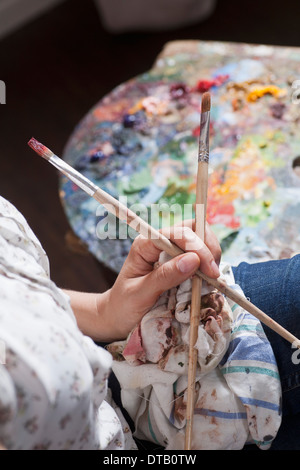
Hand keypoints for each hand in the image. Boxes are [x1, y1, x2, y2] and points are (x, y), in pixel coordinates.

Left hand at [97, 221, 220, 340]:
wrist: (118, 316)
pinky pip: (200, 254)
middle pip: (193, 227)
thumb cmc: (124, 305)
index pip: (178, 233)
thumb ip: (165, 276)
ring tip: (212, 278)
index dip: (198, 247)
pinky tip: (208, 279)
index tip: (210, 271)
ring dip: (211, 254)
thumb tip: (193, 260)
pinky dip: (209, 264)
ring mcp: (171, 250)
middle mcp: (160, 242)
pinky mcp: (179, 261)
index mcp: (145, 244)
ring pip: (200, 237)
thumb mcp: (140, 294)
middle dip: (208, 247)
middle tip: (214, 274)